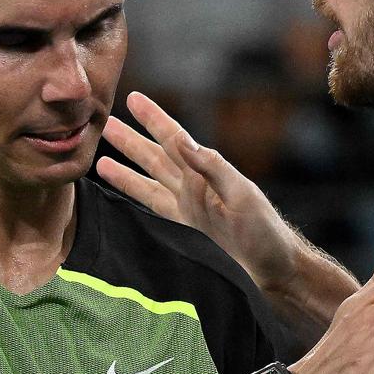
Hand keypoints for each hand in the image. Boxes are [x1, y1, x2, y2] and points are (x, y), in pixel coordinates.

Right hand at [96, 92, 304, 290]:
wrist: (273, 274)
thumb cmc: (265, 233)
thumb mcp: (242, 194)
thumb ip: (212, 167)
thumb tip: (182, 139)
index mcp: (208, 174)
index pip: (175, 140)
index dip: (154, 119)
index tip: (133, 99)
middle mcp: (193, 190)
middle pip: (155, 159)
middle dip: (131, 141)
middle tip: (105, 123)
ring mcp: (186, 213)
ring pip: (148, 185)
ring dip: (125, 172)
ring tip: (99, 160)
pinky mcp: (182, 236)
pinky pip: (151, 214)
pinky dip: (133, 206)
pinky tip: (116, 203)